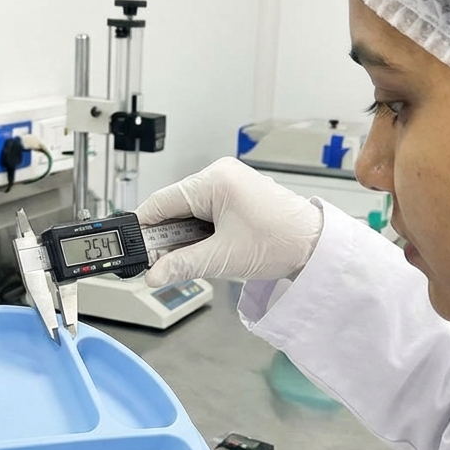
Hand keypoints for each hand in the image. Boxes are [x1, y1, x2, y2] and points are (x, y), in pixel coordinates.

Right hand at [134, 157, 324, 286]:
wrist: (317, 246)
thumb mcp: (223, 258)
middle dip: (166, 237)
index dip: (144, 227)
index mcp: (215, 180)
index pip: (162, 201)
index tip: (133, 249)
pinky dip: (200, 233)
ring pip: (189, 212)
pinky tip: (204, 250)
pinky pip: (205, 213)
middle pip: (174, 206)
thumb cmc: (282, 242)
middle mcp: (220, 175)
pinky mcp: (237, 196)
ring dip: (184, 237)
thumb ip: (182, 265)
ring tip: (189, 260)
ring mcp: (230, 184)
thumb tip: (154, 273)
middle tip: (160, 263)